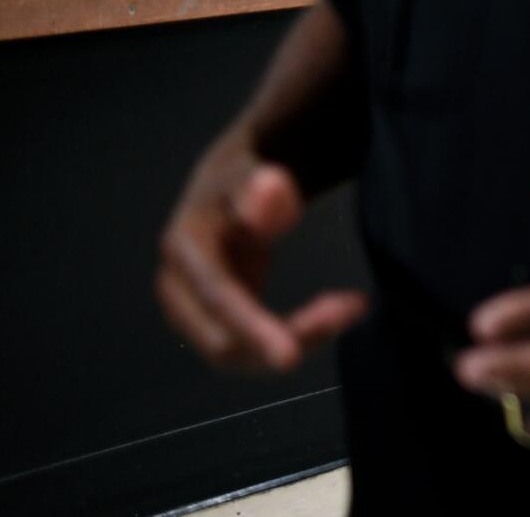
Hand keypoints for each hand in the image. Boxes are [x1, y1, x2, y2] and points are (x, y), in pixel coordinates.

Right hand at [156, 139, 366, 370]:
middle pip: (226, 344)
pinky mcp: (217, 324)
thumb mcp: (251, 171)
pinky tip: (337, 310)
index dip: (252, 330)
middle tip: (351, 308)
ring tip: (351, 306)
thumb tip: (263, 205)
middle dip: (289, 338)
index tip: (290, 357)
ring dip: (300, 340)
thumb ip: (256, 188)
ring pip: (242, 356)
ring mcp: (193, 313)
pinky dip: (298, 336)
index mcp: (183, 250)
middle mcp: (178, 291)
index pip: (218, 298)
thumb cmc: (244, 176)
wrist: (230, 188)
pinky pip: (254, 348)